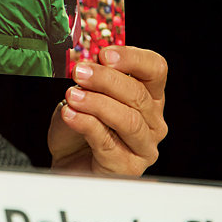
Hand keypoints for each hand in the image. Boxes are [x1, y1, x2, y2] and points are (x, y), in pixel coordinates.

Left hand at [48, 46, 167, 175]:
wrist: (66, 162)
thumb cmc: (79, 127)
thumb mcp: (83, 94)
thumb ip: (89, 80)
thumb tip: (86, 63)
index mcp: (149, 97)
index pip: (155, 69)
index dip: (132, 58)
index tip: (104, 54)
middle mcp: (153, 122)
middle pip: (138, 94)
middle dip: (106, 79)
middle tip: (80, 72)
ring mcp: (144, 147)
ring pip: (128, 119)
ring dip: (96, 103)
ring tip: (72, 95)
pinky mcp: (127, 168)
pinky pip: (108, 142)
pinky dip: (86, 124)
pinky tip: (70, 114)